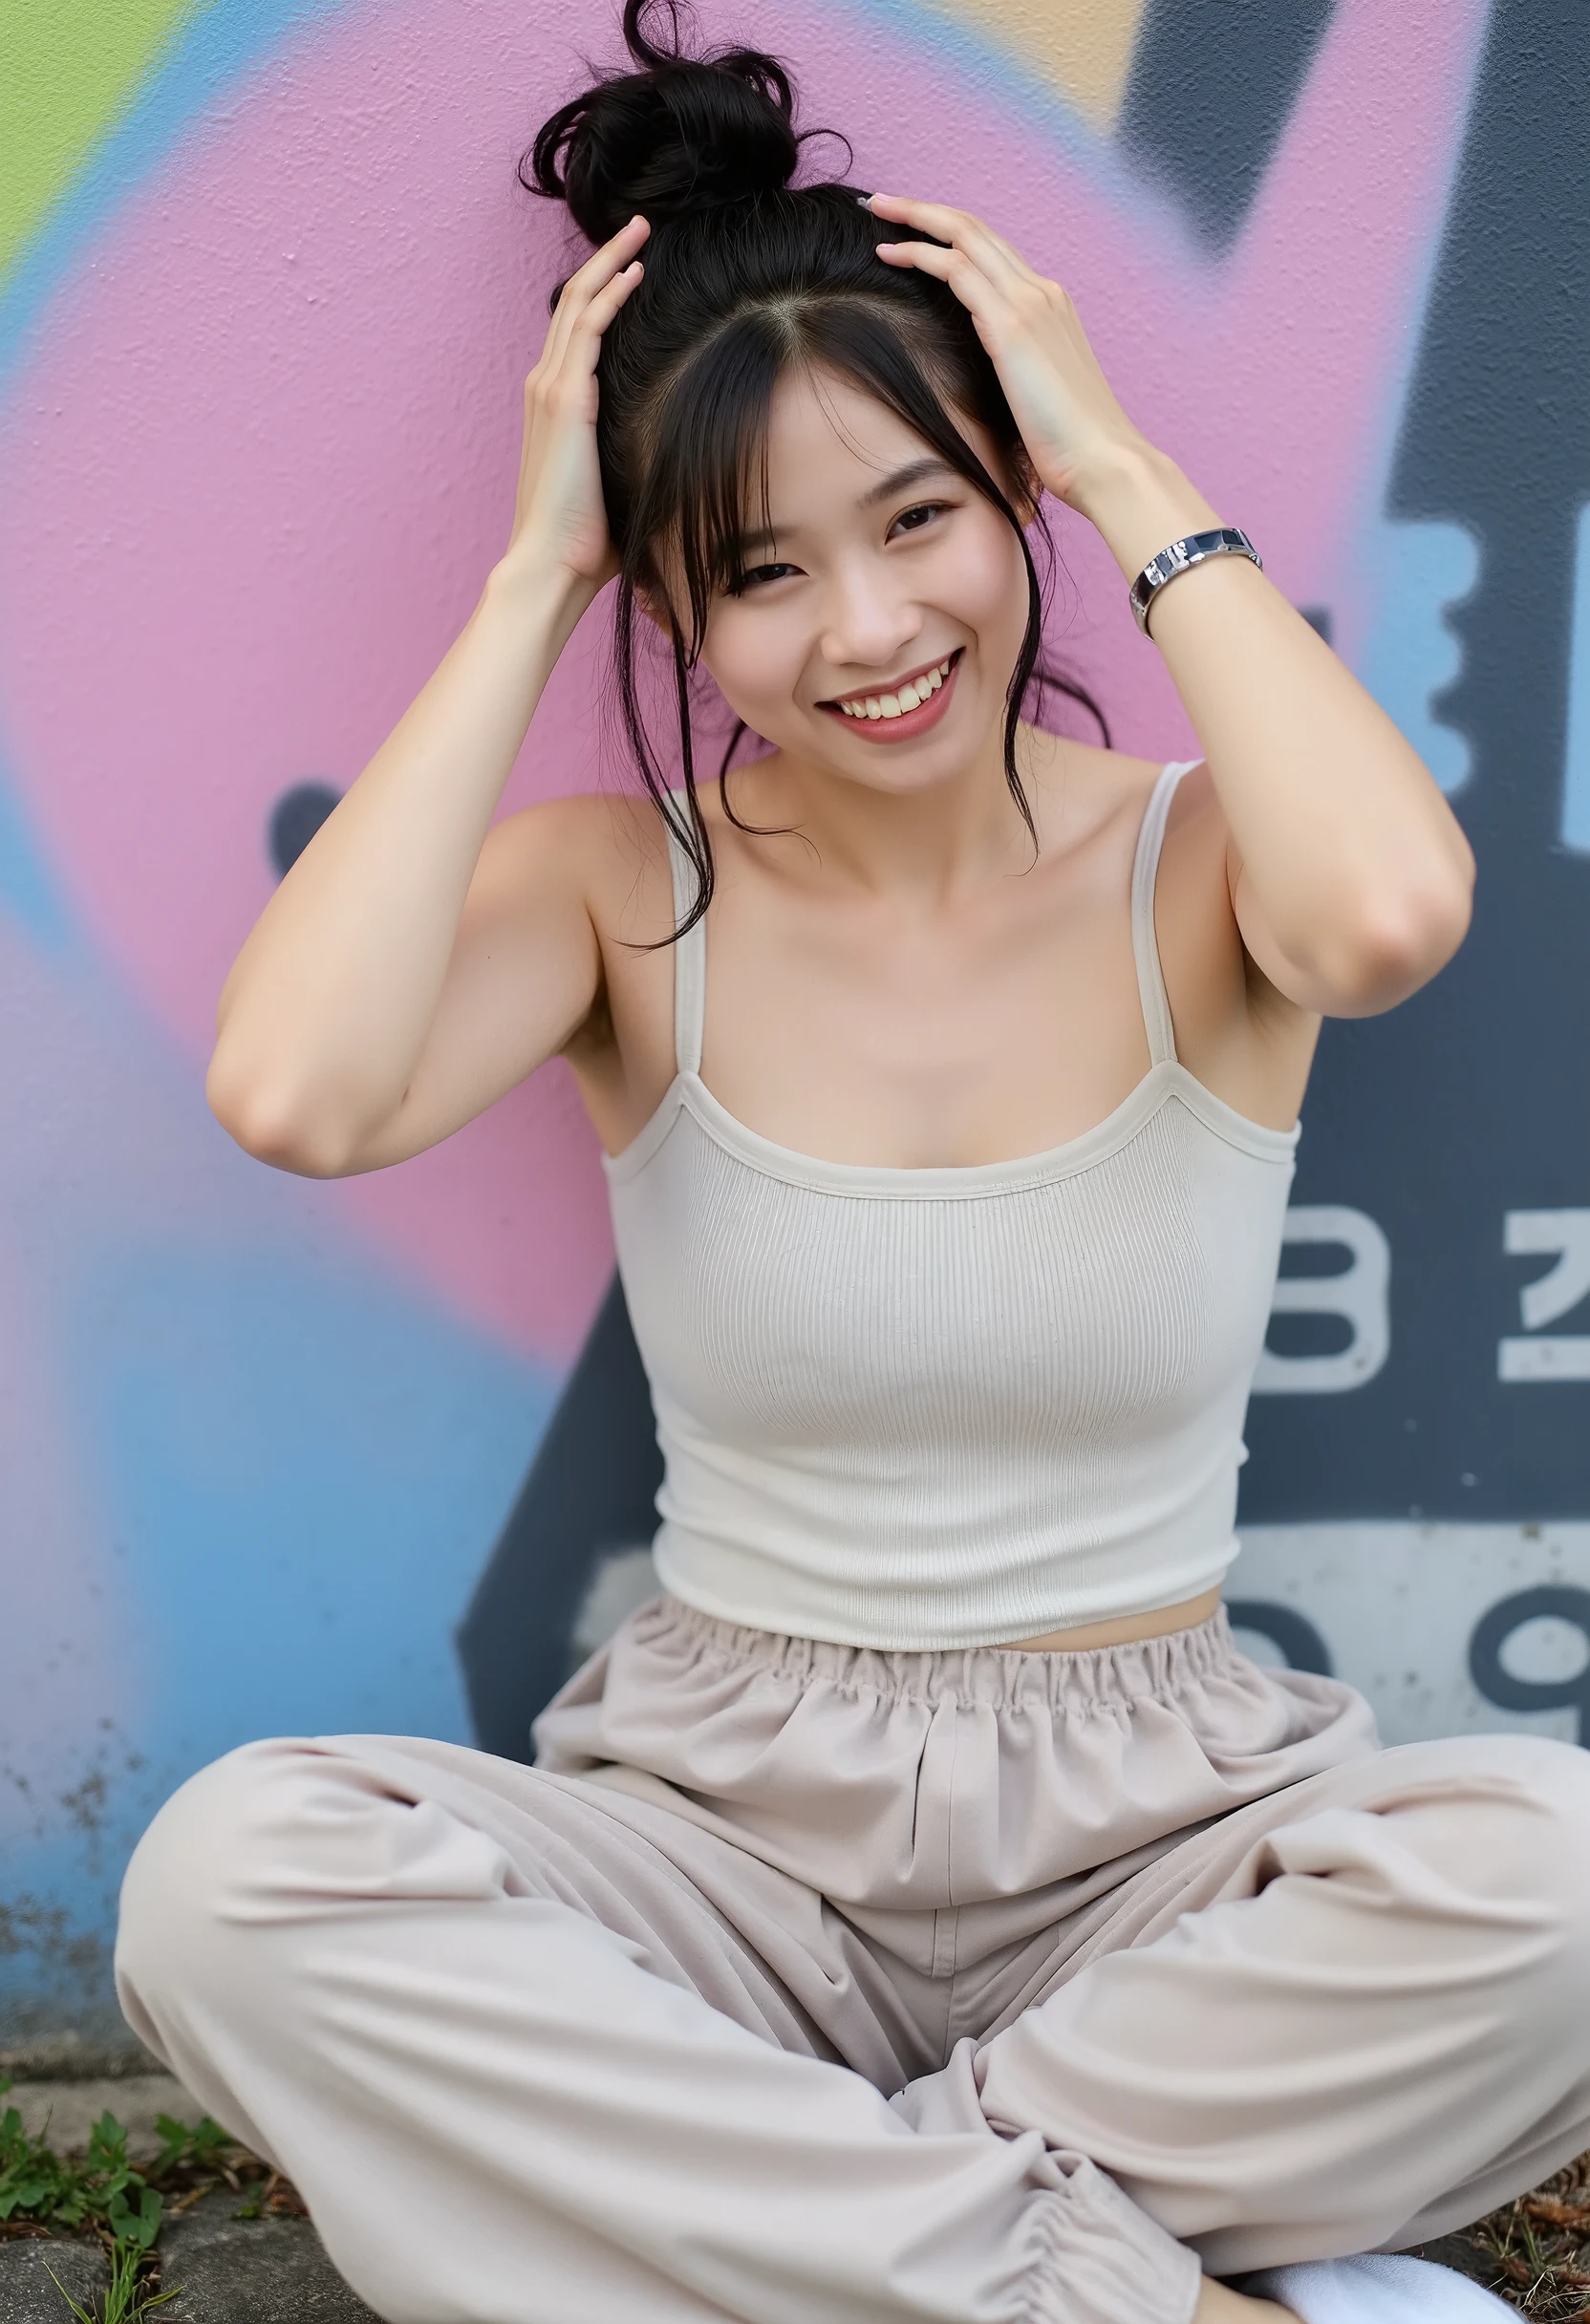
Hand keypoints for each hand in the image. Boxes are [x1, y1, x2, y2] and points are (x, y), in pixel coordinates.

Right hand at [505, 214, 649, 589]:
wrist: (552, 565)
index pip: (575, 331)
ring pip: (578, 303)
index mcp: (555, 406)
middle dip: (606, 260)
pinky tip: (636, 272)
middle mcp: (546, 387)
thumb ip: (639, 460)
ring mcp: (551, 389)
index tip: (632, 266)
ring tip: (639, 231)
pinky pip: (589, 329)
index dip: (600, 292)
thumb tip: (685, 464)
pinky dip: (611, 294)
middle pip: (573, 302)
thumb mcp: (619, 486)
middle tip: (638, 228)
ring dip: (609, 263)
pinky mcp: (566, 399)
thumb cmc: (587, 543)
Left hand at [868, 192, 1147, 515]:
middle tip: (881, 202)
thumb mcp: (1039, 398)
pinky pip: (957, 270)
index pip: (994, 253)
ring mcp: (1029, 302)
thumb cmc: (1073, 445)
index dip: (950, 235)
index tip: (913, 232)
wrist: (1104, 460)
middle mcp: (1042, 291)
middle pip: (976, 228)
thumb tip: (991, 387)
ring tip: (875, 210)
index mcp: (1051, 306)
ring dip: (915, 217)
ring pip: (964, 234)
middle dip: (925, 209)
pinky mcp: (1011, 325)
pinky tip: (889, 253)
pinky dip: (920, 253)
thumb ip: (1015, 375)